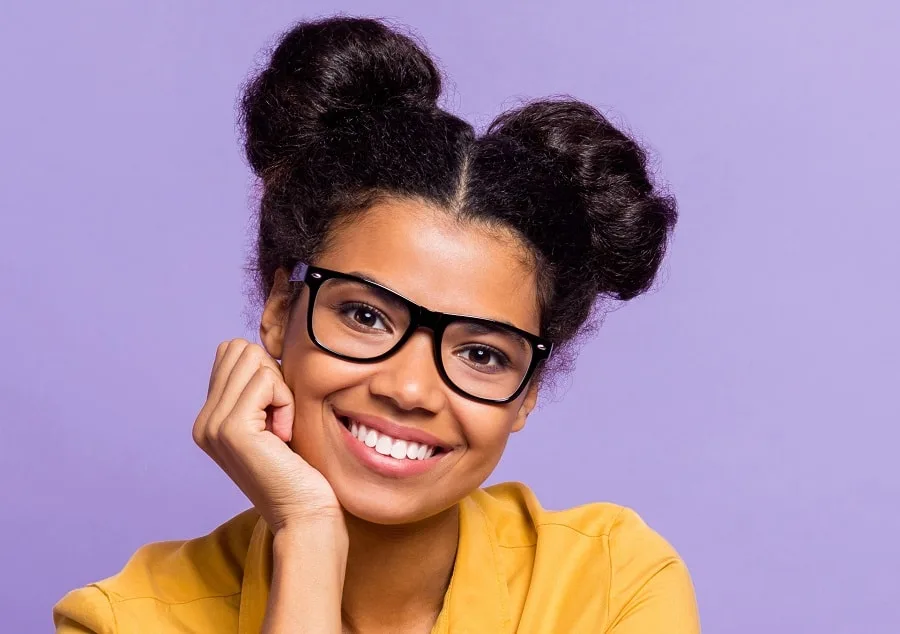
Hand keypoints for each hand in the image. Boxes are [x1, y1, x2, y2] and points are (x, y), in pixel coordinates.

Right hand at [193, 339, 343, 534]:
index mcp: (209, 418)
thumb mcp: (273, 420)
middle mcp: (203, 422)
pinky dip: (285, 401)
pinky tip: (283, 435)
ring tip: (281, 429)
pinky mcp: (231, 429)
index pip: (230, 352)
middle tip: (280, 419)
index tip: (276, 412)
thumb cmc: (300, 469)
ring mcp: (212, 426)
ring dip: (281, 390)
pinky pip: (266, 381)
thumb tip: (256, 350)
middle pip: (240, 350)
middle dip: (272, 376)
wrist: (305, 515)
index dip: (266, 372)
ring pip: (253, 360)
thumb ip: (257, 388)